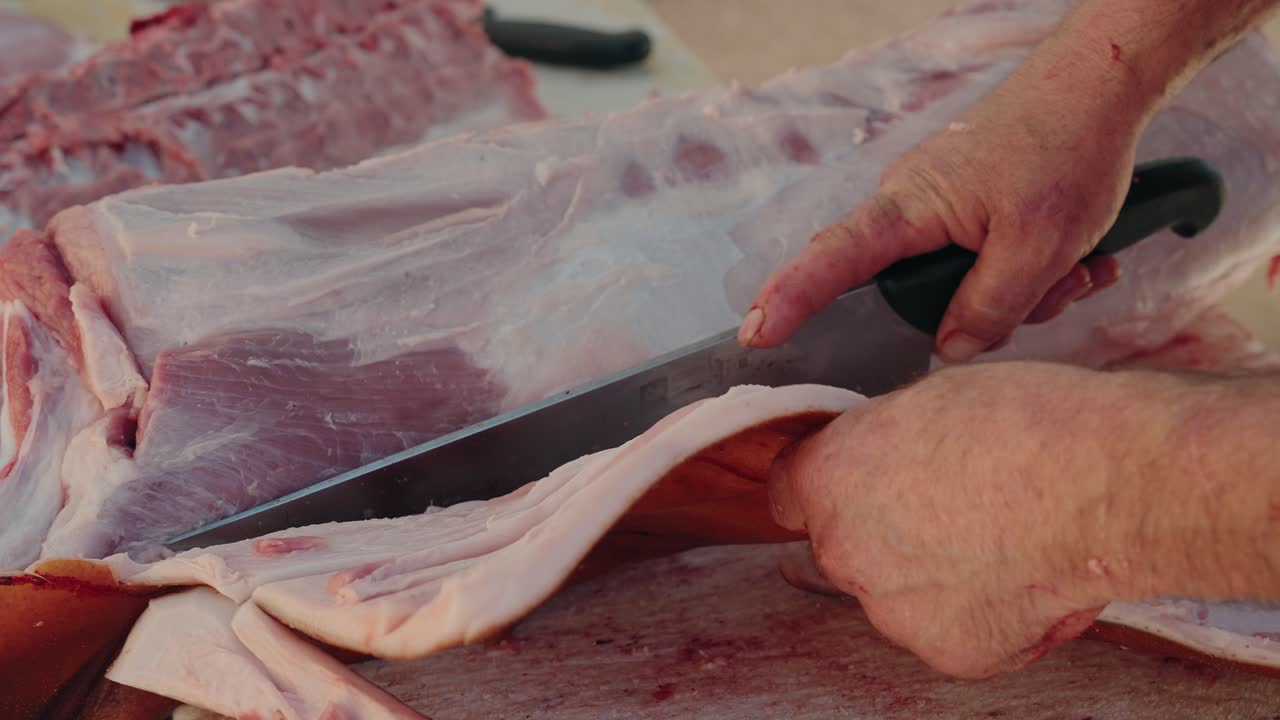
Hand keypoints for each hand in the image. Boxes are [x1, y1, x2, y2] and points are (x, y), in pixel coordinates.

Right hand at [738, 61, 1142, 362]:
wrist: (1100, 86)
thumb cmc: (1067, 150)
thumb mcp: (1039, 249)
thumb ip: (989, 310)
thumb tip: (951, 347)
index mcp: (911, 207)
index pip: (834, 258)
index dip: (792, 297)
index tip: (757, 332)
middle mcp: (913, 206)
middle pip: (917, 293)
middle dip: (984, 311)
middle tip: (1045, 296)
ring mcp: (940, 207)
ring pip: (963, 283)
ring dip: (1024, 291)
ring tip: (1075, 266)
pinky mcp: (969, 207)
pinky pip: (985, 261)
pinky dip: (1033, 269)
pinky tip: (1076, 256)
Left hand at [767, 362, 1172, 677]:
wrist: (1104, 482)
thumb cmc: (1027, 423)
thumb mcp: (930, 399)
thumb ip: (884, 440)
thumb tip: (888, 455)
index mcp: (829, 478)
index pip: (788, 489)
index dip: (826, 481)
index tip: (853, 479)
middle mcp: (844, 551)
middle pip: (846, 544)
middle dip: (885, 528)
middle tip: (953, 502)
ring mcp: (894, 611)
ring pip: (899, 593)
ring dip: (933, 574)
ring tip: (1002, 536)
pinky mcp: (950, 651)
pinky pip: (954, 632)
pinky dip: (984, 613)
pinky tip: (1023, 574)